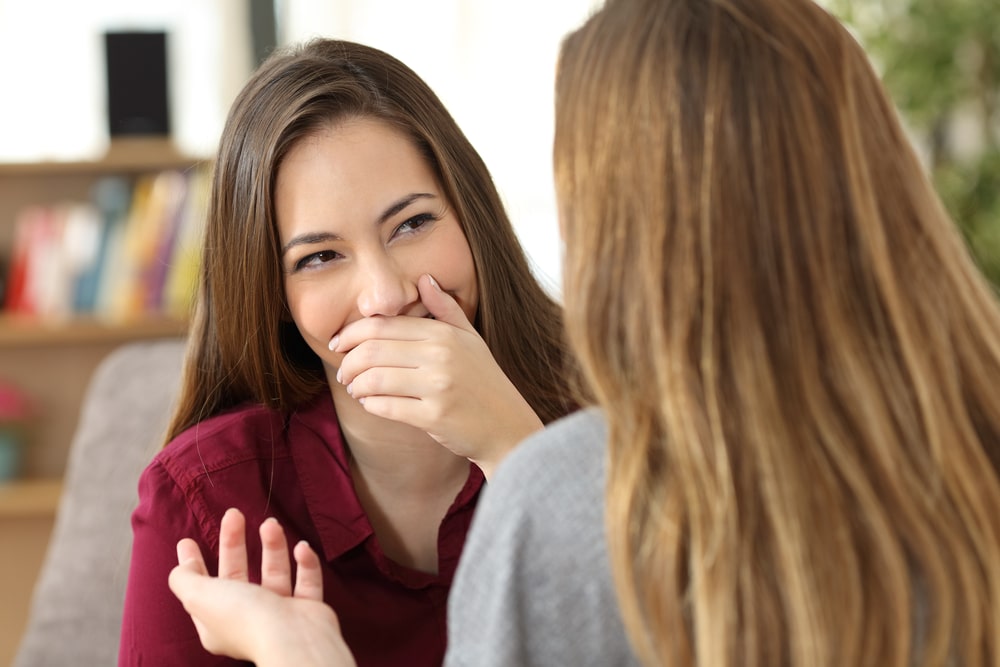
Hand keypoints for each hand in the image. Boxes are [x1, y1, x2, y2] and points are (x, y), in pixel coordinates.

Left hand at [168, 508, 356, 666]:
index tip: (187, 540)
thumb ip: (185, 580)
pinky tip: (301, 547)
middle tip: (234, 514)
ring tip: (271, 523)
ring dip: (273, 546)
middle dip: (234, 543)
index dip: (194, 563)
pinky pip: (306, 580)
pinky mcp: (307, 608)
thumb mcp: (201, 597)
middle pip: (238, 573)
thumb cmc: (245, 618)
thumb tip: (180, 567)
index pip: (202, 587)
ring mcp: (279, 613)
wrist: (294, 639)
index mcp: (217, 621)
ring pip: (274, 572)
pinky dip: (305, 563)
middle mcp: (247, 618)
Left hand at [333, 273, 542, 477]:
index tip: (339, 344)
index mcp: (443, 334)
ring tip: (355, 388)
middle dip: (348, 362)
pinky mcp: (434, 416)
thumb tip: (424, 278)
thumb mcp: (470, 338)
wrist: (508, 426)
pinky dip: (370, 404)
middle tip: (344, 371)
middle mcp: (440, 356)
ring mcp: (438, 386)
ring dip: (356, 385)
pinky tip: (370, 403)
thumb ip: (445, 308)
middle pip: (372, 350)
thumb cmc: (485, 381)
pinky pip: (386, 406)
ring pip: (374, 379)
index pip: (383, 326)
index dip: (351, 333)